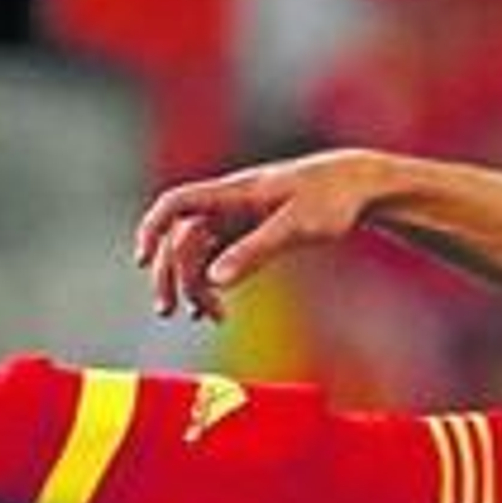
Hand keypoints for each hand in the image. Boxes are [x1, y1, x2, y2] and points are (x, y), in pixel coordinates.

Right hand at [132, 150, 378, 319]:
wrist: (359, 186)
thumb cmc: (331, 198)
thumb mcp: (296, 226)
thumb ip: (254, 251)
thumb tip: (215, 280)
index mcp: (234, 192)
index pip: (177, 203)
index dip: (152, 227)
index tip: (142, 260)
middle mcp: (229, 204)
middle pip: (180, 237)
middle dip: (170, 273)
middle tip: (169, 310)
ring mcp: (239, 218)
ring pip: (198, 253)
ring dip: (193, 284)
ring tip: (206, 317)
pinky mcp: (252, 232)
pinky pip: (219, 258)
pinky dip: (213, 282)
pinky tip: (219, 309)